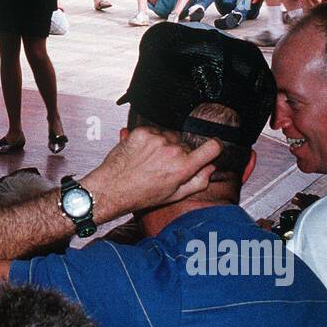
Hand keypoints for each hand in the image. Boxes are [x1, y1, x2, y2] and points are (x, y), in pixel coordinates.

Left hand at [83, 127, 221, 217]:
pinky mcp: (142, 132)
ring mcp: (156, 139)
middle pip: (186, 144)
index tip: (212, 148)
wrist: (112, 187)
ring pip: (170, 137)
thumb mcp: (174, 195)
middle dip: (179, 154)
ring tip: (150, 161)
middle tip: (164, 167)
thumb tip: (210, 168)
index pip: (212, 147)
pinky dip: (150, 140)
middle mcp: (172, 150)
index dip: (214, 147)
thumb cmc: (142, 194)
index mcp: (183, 167)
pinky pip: (154, 131)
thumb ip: (198, 181)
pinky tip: (142, 154)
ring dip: (164, 145)